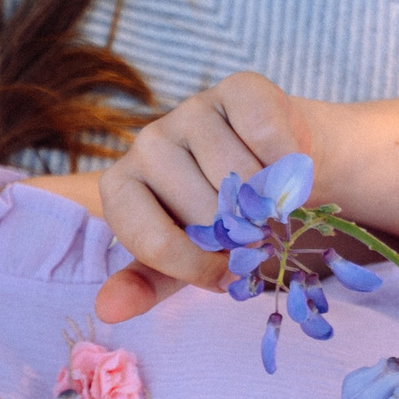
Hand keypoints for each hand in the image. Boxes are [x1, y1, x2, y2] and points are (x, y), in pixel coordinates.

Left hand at [93, 72, 315, 323]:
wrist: (275, 168)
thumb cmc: (218, 220)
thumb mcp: (179, 261)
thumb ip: (144, 285)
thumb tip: (108, 310)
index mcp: (119, 188)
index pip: (156, 243)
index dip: (200, 268)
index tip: (225, 275)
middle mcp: (145, 144)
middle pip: (204, 213)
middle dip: (238, 237)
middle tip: (254, 235)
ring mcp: (189, 112)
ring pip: (241, 178)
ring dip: (269, 204)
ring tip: (269, 205)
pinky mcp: (237, 88)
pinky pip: (269, 138)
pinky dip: (290, 164)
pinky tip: (287, 168)